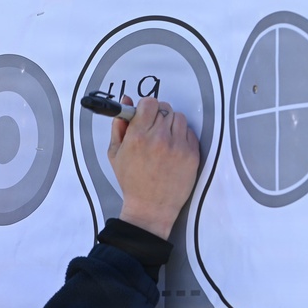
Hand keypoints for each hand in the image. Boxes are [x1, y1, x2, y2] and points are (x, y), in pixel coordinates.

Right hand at [107, 96, 200, 239]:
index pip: (149, 103)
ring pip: (179, 117)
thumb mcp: (115, 154)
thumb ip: (119, 126)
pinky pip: (189, 132)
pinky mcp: (192, 154)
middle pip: (164, 108)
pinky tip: (173, 149)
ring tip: (164, 140)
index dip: (147, 107)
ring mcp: (178, 146)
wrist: (151, 207)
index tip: (145, 115)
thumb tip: (126, 101)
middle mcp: (159, 138)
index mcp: (138, 137)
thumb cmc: (132, 182)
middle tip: (154, 130)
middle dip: (158, 116)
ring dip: (171, 124)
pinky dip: (182, 137)